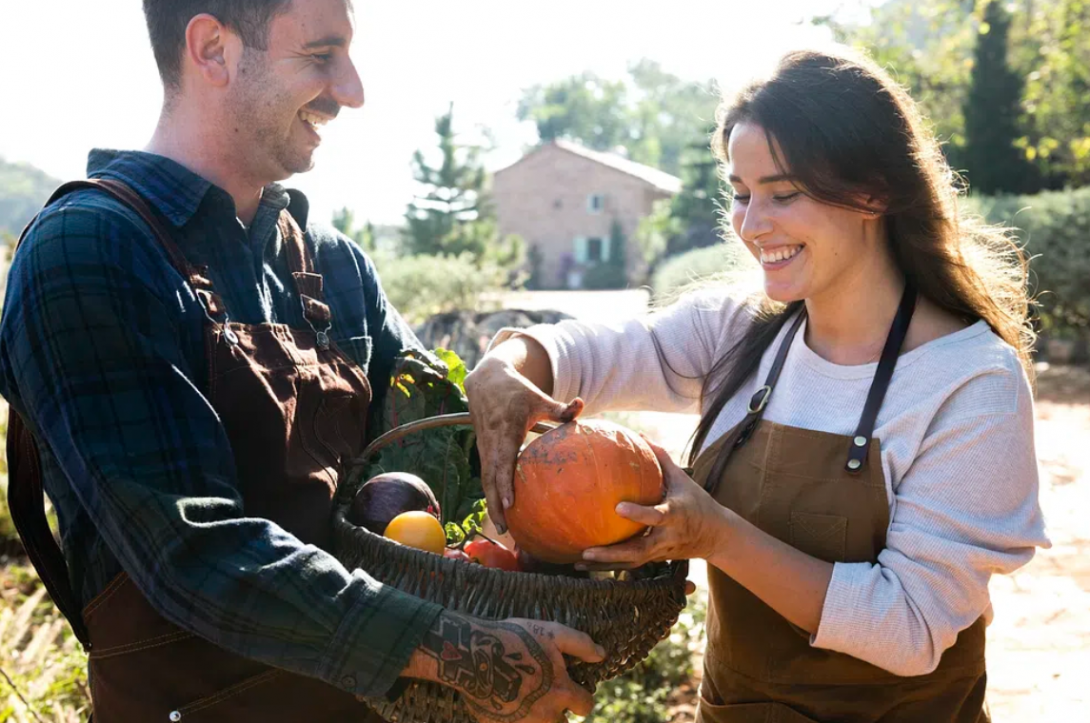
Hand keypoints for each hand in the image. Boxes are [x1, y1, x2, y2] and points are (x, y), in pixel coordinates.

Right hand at [414, 611, 603, 722]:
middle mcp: (545, 713)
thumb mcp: (552, 632)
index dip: (582, 698)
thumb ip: (581, 644)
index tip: (573, 690)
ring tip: (527, 699)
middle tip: (546, 695)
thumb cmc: (514, 638)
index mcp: (561, 691)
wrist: (472, 652)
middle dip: (558, 712)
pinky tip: (507, 702)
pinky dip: (514, 717)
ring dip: (538, 718)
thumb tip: (602, 655)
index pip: (585, 706)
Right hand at [465, 355, 582, 532]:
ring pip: (485, 480)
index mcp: (506, 430)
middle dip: (495, 504)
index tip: (510, 504)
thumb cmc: (517, 391)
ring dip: (492, 504)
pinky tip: (503, 511)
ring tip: (504, 528)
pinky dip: (492, 494)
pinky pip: (486, 475)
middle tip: (505, 528)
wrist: (486, 382)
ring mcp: (484, 447)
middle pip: (490, 479)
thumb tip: (582, 404)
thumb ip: (560, 408)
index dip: (504, 484)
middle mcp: (491, 442)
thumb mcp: (539, 398)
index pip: (503, 462)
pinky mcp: (483, 451)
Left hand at [579, 439, 726, 568]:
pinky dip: (610, 566)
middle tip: (588, 551)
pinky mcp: (657, 559)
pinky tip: (587, 565)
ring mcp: (662, 551)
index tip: (618, 508)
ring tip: (580, 560)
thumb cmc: (697, 502)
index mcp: (676, 514)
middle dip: (614, 553)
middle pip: (640, 549)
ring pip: (633, 562)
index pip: (657, 515)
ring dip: (607, 563)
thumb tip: (640, 434)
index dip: (639, 514)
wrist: (716, 535)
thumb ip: (661, 458)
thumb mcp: (683, 479)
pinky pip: (632, 565)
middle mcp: (668, 536)